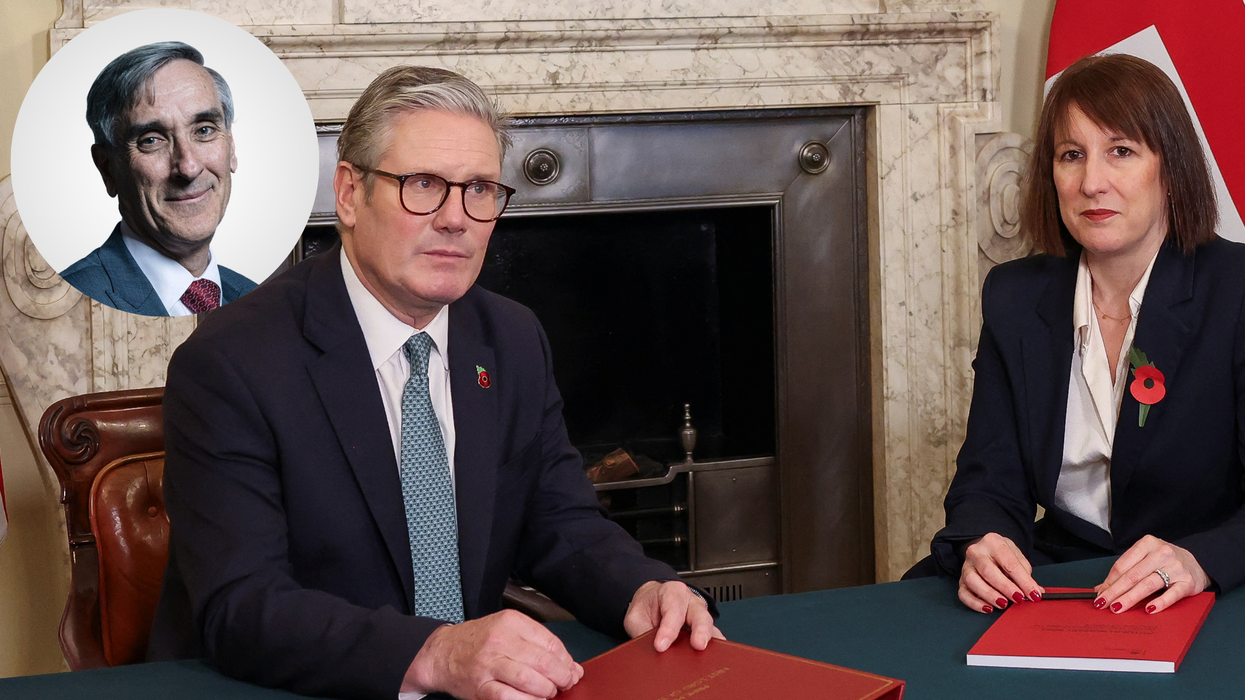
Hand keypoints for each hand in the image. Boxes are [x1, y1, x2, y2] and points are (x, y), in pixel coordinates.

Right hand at [403, 609, 582, 699]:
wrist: (443, 652)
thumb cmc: (479, 640)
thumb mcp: (507, 630)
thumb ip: (538, 644)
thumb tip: (571, 666)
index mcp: (511, 622)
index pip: (550, 642)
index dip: (566, 660)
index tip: (571, 670)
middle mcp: (500, 640)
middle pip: (543, 661)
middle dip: (561, 677)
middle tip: (564, 683)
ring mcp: (489, 663)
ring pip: (528, 679)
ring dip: (546, 690)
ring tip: (549, 692)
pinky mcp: (481, 685)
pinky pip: (509, 697)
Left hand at [623, 580, 724, 651]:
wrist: (651, 600)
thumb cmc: (646, 606)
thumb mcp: (636, 616)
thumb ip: (642, 631)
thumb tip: (650, 651)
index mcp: (672, 593)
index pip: (672, 611)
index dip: (668, 630)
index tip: (661, 646)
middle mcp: (690, 602)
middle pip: (700, 615)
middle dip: (700, 630)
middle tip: (697, 645)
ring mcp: (700, 614)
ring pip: (709, 625)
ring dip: (709, 640)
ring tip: (708, 655)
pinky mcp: (705, 628)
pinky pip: (713, 636)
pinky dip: (715, 646)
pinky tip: (714, 656)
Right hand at [958, 533, 1043, 612]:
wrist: (985, 549)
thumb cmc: (1003, 555)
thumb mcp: (1017, 557)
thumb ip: (1026, 574)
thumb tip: (1036, 592)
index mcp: (993, 542)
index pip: (1009, 563)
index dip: (1023, 581)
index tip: (1033, 594)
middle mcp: (976, 552)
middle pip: (988, 571)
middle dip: (1005, 587)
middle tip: (1018, 599)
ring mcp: (966, 566)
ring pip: (973, 581)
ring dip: (989, 595)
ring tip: (1003, 604)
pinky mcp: (960, 580)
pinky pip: (963, 593)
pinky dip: (975, 603)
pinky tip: (988, 608)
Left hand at [1094, 535, 1210, 613]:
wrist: (1198, 562)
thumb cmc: (1165, 561)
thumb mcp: (1145, 559)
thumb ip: (1125, 571)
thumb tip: (1101, 589)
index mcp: (1147, 544)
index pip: (1122, 565)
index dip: (1109, 581)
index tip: (1099, 594)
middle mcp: (1161, 553)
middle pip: (1132, 575)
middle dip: (1115, 591)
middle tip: (1103, 603)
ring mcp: (1176, 567)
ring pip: (1148, 584)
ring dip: (1130, 598)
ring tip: (1117, 608)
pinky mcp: (1188, 582)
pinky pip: (1172, 594)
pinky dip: (1159, 603)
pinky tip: (1148, 610)